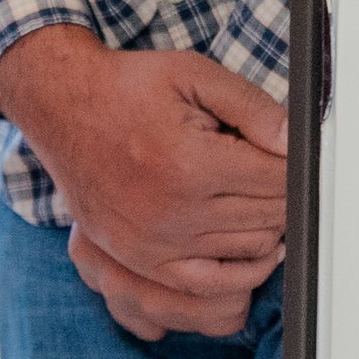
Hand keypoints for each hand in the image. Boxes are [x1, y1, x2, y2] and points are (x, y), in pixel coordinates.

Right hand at [0, 28, 286, 334]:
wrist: (61, 109)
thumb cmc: (127, 89)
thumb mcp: (194, 75)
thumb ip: (253, 107)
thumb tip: (298, 143)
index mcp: (190, 164)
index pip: (280, 182)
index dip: (298, 168)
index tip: (293, 157)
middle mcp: (172, 212)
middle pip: (270, 217)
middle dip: (285, 195)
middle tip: (275, 173)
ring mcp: (153, 243)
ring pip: (248, 251)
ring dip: (267, 228)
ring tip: (260, 200)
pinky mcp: (139, 258)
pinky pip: (207, 284)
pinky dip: (239, 272)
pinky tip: (252, 250)